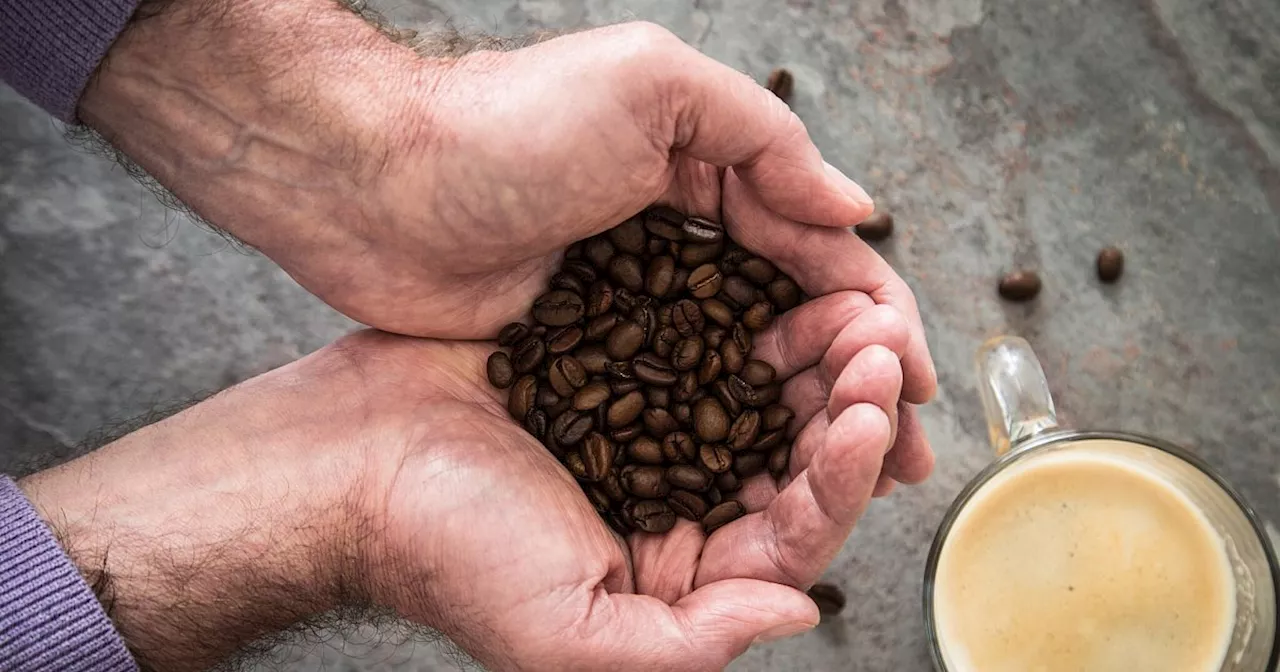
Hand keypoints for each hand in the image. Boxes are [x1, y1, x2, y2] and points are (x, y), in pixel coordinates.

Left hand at [79, 0, 933, 407]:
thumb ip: (762, 140)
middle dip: (855, 384)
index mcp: (710, 174)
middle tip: (901, 452)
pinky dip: (725, 433)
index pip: (817, 254)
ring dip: (802, 421)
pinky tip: (757, 475)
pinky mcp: (589, 358)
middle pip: (793, 323)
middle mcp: (683, 243)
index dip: (875, 317)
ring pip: (744, 370)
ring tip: (851, 478)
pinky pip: (677, 400)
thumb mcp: (649, 88)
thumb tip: (853, 213)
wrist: (370, 185)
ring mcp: (638, 306)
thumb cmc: (504, 126)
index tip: (914, 381)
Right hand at [357, 297, 920, 670]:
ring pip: (759, 394)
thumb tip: (801, 610)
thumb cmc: (444, 551)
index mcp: (675, 576)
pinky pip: (702, 339)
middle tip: (878, 343)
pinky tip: (777, 285)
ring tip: (848, 309)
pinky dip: (746, 315)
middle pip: (789, 457)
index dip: (842, 474)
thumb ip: (690, 643)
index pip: (791, 532)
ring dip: (810, 354)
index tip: (869, 411)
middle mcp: (674, 503)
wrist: (346, 460)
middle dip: (845, 403)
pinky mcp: (617, 363)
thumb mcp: (566, 635)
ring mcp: (648, 429)